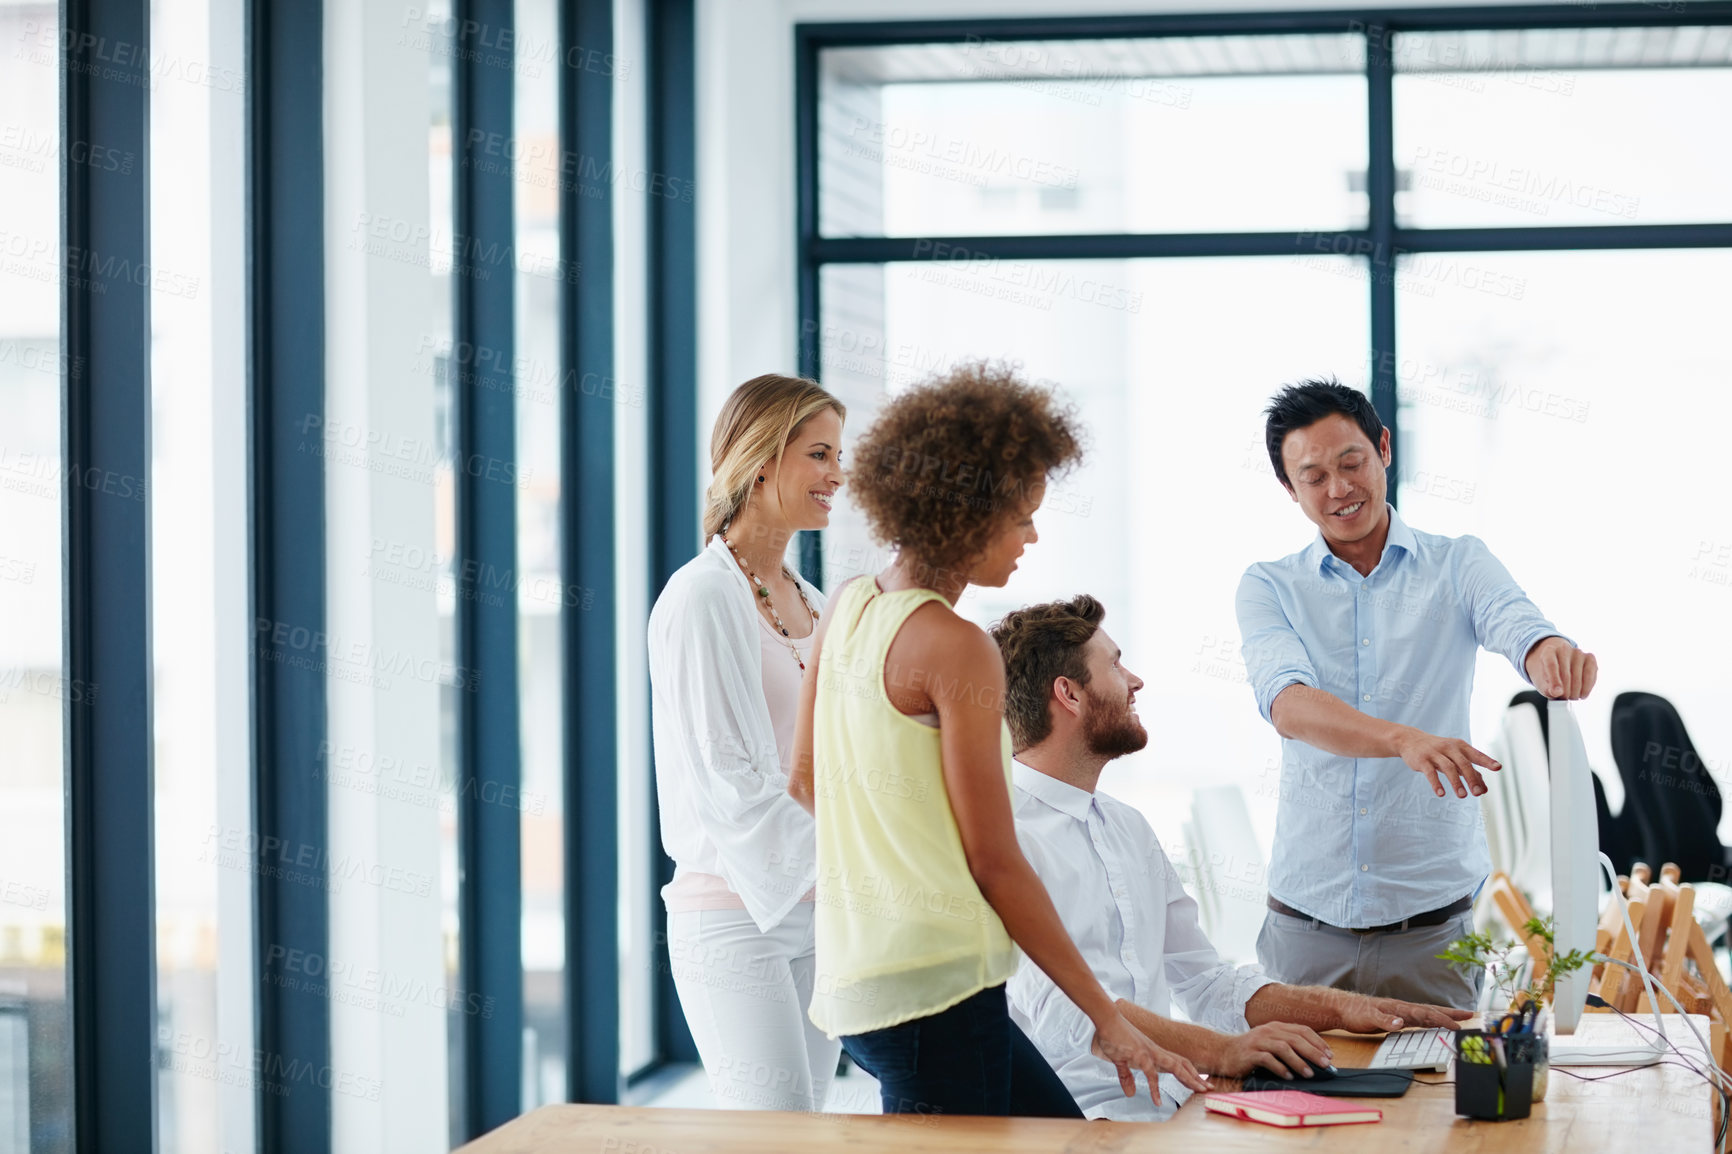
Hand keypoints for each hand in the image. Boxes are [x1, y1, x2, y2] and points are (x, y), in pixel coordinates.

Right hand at [1091, 1011, 1209, 1098]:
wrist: (1106, 1020)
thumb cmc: (1114, 1036)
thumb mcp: (1120, 1060)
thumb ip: (1126, 1077)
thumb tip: (1130, 1093)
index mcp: (1154, 1051)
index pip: (1178, 1062)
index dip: (1190, 1072)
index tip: (1200, 1082)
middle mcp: (1156, 1051)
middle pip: (1182, 1064)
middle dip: (1196, 1077)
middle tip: (1209, 1088)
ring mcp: (1149, 1052)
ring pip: (1175, 1066)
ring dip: (1188, 1078)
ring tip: (1198, 1091)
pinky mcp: (1139, 1055)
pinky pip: (1151, 1074)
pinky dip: (1155, 1089)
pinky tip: (1157, 1102)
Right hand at [1212, 1023, 1334, 1079]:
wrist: (1223, 1052)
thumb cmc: (1250, 1051)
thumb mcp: (1270, 1044)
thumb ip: (1288, 1047)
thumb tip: (1314, 1061)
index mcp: (1276, 1027)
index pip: (1302, 1030)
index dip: (1318, 1042)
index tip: (1329, 1055)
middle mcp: (1268, 1031)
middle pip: (1295, 1038)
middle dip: (1313, 1052)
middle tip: (1326, 1065)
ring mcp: (1258, 1041)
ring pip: (1283, 1048)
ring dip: (1299, 1061)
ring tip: (1309, 1073)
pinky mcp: (1250, 1053)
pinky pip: (1267, 1059)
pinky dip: (1280, 1068)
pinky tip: (1288, 1077)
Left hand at [1336, 995, 1472, 1033]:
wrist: (1343, 1008)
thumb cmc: (1355, 1011)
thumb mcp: (1368, 1017)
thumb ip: (1384, 1020)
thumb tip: (1401, 1022)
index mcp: (1400, 1007)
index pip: (1426, 1013)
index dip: (1442, 1020)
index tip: (1458, 1027)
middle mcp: (1403, 1009)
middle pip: (1431, 1010)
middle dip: (1451, 1013)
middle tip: (1470, 1015)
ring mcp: (1401, 1013)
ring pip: (1427, 1015)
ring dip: (1443, 1017)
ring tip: (1459, 1020)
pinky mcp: (1396, 1019)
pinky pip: (1419, 1020)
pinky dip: (1430, 1022)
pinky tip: (1435, 1025)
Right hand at [1392, 727, 1500, 798]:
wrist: (1411, 740)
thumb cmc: (1439, 751)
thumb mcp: (1455, 759)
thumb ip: (1470, 772)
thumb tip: (1485, 789)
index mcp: (1460, 746)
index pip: (1476, 754)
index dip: (1487, 761)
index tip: (1498, 768)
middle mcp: (1449, 748)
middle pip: (1463, 763)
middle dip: (1471, 778)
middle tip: (1478, 794)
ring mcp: (1434, 753)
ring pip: (1448, 767)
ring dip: (1456, 782)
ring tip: (1462, 796)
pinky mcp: (1422, 760)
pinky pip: (1430, 772)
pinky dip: (1436, 783)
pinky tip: (1441, 794)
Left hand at [1525, 636, 1596, 699]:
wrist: (1558, 663)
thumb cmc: (1548, 675)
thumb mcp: (1542, 682)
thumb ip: (1546, 688)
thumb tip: (1557, 692)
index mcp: (1547, 651)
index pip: (1551, 665)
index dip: (1554, 680)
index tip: (1556, 693)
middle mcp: (1563, 649)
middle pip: (1566, 674)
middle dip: (1565, 691)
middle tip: (1563, 698)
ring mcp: (1578, 652)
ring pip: (1578, 677)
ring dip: (1575, 692)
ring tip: (1571, 697)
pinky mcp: (1590, 658)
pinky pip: (1590, 675)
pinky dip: (1587, 687)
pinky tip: (1582, 694)